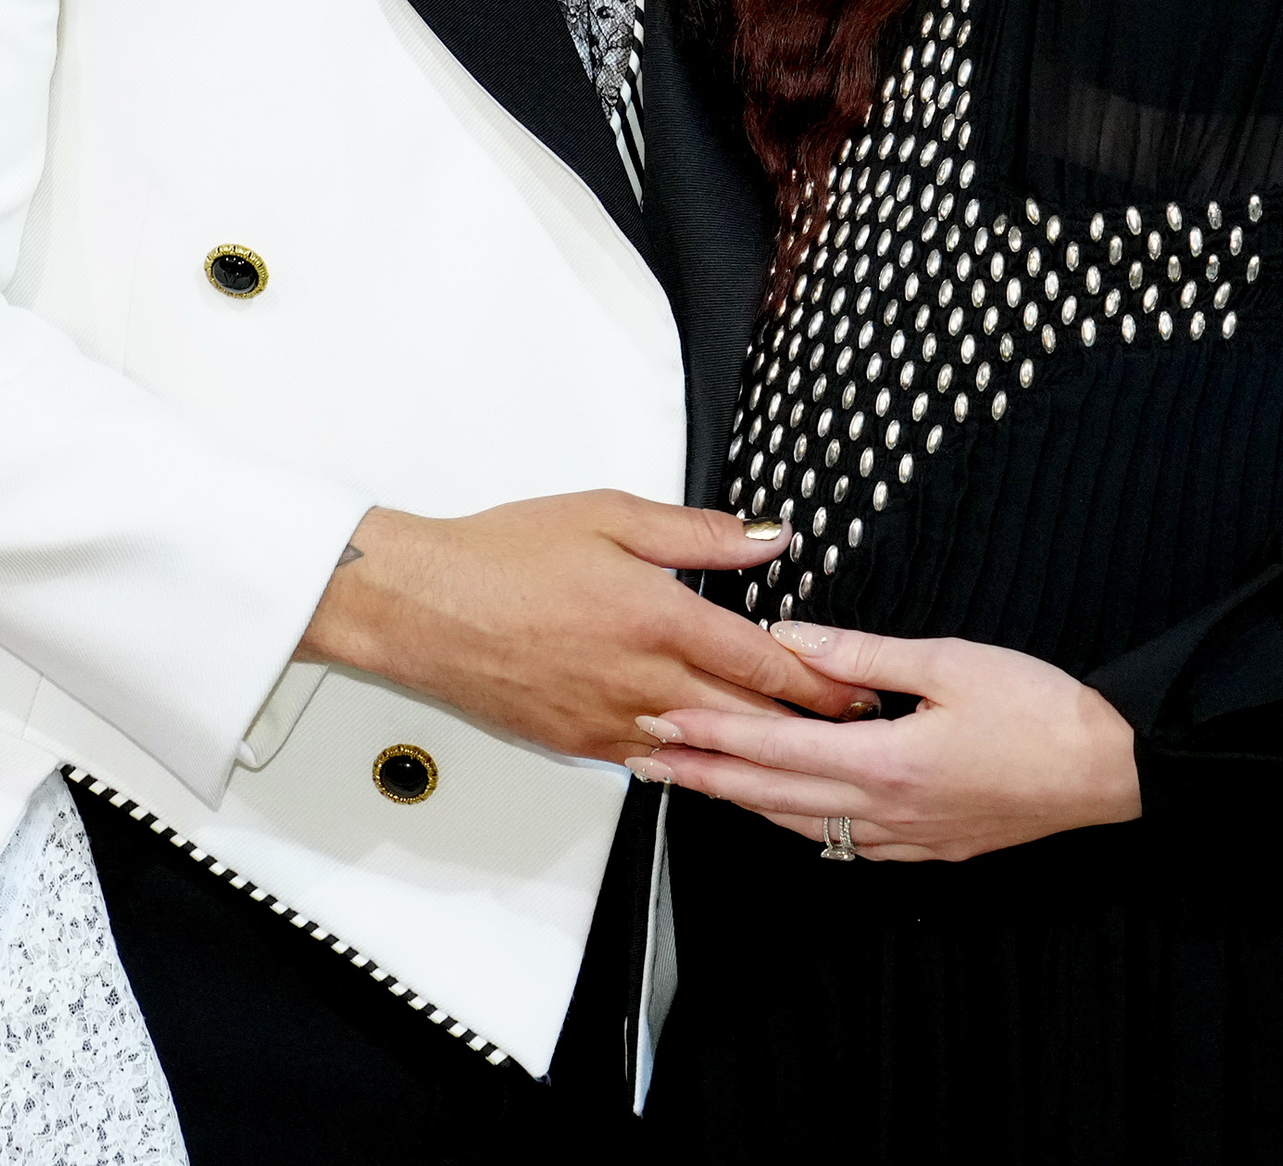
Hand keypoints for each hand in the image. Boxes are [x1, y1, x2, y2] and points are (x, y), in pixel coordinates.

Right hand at [296, 492, 866, 764]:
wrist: (423, 606)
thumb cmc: (505, 555)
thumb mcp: (611, 516)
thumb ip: (699, 532)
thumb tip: (768, 536)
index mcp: (660, 619)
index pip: (764, 662)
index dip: (821, 681)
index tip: (859, 688)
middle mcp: (644, 680)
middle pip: (751, 720)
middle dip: (810, 728)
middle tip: (853, 731)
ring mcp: (612, 721)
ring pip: (708, 753)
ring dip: (760, 756)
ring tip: (804, 756)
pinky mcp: (581, 745)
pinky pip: (655, 763)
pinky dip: (695, 765)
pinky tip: (717, 766)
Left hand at [632, 624, 1143, 861]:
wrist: (1110, 771)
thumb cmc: (1042, 711)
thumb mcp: (950, 661)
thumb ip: (863, 653)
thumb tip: (791, 638)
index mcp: (887, 761)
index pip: (775, 750)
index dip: (712, 735)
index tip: (662, 720)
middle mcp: (886, 811)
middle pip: (773, 798)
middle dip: (706, 776)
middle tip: (650, 760)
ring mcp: (907, 837)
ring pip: (802, 827)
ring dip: (744, 803)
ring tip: (697, 782)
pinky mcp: (929, 847)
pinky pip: (844, 843)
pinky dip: (798, 823)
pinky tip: (784, 810)